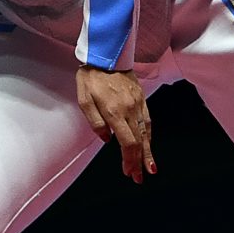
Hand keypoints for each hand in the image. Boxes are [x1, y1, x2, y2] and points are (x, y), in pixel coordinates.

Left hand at [75, 65, 155, 183]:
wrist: (106, 54)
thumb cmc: (91, 76)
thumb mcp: (83, 99)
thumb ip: (94, 121)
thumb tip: (106, 139)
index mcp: (114, 111)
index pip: (127, 142)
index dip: (129, 159)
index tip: (128, 171)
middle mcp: (130, 110)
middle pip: (139, 142)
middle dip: (140, 162)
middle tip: (139, 178)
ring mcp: (138, 104)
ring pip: (146, 133)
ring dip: (148, 152)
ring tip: (149, 168)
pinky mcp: (142, 99)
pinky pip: (148, 122)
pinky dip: (149, 136)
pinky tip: (149, 145)